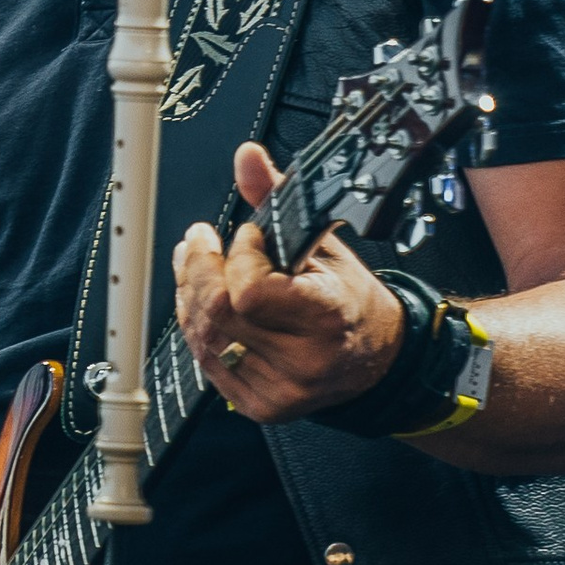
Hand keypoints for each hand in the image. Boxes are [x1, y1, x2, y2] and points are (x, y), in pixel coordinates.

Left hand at [174, 138, 407, 422]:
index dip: (238, 258)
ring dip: (190, 295)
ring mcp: (280, 389)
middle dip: (197, 270)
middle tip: (199, 242)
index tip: (246, 236)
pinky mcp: (261, 406)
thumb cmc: (348, 299)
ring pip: (204, 338)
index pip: (251, 292)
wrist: (374, 359)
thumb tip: (247, 157)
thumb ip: (278, 200)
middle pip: (218, 314)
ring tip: (196, 266)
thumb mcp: (323, 245)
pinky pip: (207, 363)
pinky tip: (204, 305)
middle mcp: (305, 361)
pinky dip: (198, 328)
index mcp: (328, 317)